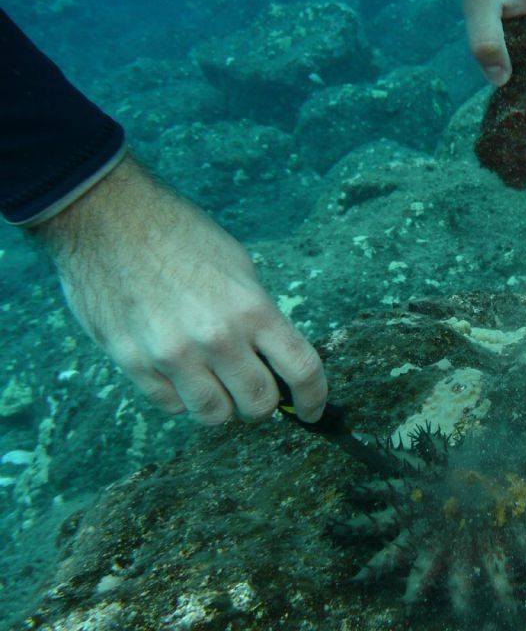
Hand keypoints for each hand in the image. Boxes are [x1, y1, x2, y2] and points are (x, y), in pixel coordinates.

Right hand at [31, 155, 326, 424]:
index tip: (312, 411)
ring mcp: (172, 354)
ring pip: (214, 415)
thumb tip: (274, 359)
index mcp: (251, 309)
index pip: (301, 370)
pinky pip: (171, 406)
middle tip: (256, 388)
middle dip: (264, 403)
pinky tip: (182, 375)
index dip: (314, 398)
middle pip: (258, 404)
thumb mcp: (238, 266)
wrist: (106, 215)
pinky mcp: (132, 362)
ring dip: (223, 406)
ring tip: (217, 385)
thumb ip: (259, 316)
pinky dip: (183, 399)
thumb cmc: (178, 233)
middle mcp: (215, 338)